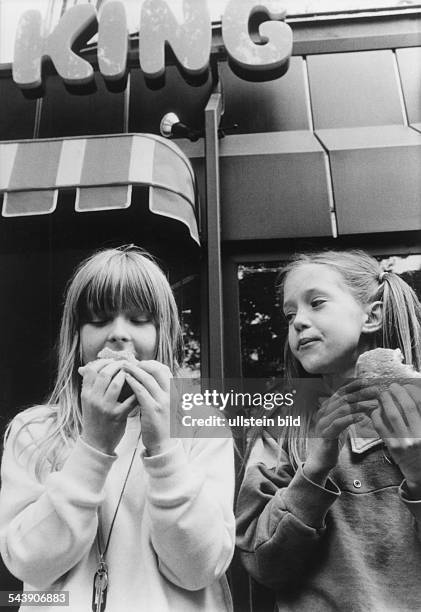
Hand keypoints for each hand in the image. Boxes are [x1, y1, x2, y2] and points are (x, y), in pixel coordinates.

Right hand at [79, 359, 136, 453]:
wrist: (96, 443)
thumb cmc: (95, 418)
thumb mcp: (88, 401)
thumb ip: (90, 385)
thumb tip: (87, 366)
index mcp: (86, 393)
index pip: (92, 370)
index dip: (104, 362)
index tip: (113, 360)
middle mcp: (93, 399)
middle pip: (105, 373)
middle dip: (117, 365)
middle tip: (126, 364)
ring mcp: (105, 408)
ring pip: (117, 383)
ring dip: (127, 375)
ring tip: (132, 373)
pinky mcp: (118, 416)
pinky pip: (130, 399)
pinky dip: (137, 391)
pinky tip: (141, 387)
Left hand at [124, 360, 175, 455]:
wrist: (163, 444)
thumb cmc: (160, 424)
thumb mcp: (164, 404)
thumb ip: (157, 391)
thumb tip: (145, 378)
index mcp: (174, 392)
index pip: (164, 369)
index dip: (151, 363)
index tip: (139, 363)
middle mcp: (171, 395)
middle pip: (157, 370)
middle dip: (142, 364)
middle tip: (130, 363)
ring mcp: (163, 402)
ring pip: (148, 378)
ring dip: (134, 370)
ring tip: (123, 367)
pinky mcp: (153, 410)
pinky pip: (141, 391)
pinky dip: (132, 382)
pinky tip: (125, 379)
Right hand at [305, 380, 377, 484]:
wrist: (320, 459)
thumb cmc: (332, 440)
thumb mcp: (340, 422)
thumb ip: (346, 411)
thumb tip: (362, 401)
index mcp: (325, 407)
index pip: (340, 392)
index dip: (353, 385)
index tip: (367, 381)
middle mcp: (322, 412)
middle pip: (343, 398)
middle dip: (360, 393)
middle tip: (376, 391)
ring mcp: (322, 423)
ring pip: (341, 409)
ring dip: (359, 405)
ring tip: (373, 404)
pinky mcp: (325, 435)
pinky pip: (338, 423)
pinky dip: (350, 418)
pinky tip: (362, 417)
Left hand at [370, 382, 420, 498]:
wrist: (420, 472)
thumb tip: (416, 396)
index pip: (420, 404)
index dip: (412, 391)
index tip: (407, 386)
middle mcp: (417, 435)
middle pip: (406, 406)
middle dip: (398, 392)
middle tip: (393, 386)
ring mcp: (404, 441)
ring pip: (392, 415)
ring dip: (387, 401)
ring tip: (384, 394)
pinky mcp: (392, 446)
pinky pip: (381, 427)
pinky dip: (377, 415)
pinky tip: (377, 409)